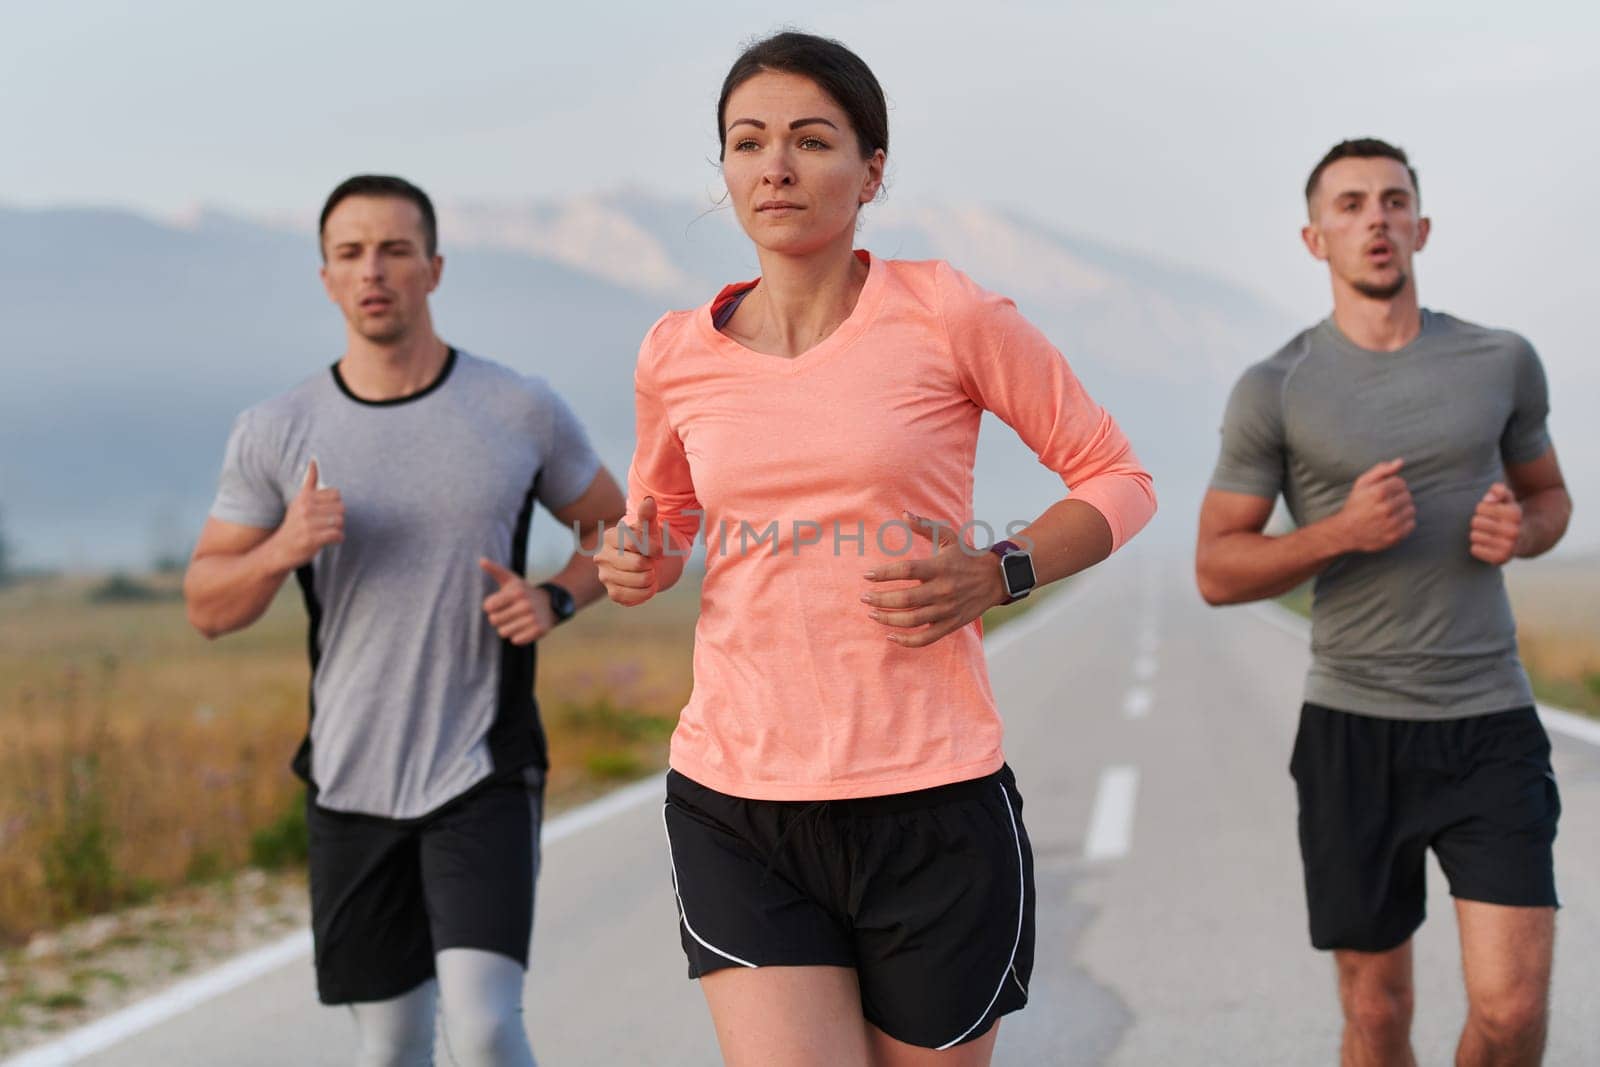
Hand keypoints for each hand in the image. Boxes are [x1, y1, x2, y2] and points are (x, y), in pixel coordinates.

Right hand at [271, 458, 342, 570]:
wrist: (278, 550)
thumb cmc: (294, 525)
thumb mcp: (298, 501)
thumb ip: (310, 483)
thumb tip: (313, 460)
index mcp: (304, 497)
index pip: (336, 494)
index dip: (335, 504)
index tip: (325, 512)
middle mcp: (306, 507)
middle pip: (341, 508)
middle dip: (338, 517)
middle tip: (326, 525)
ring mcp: (308, 523)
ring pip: (340, 521)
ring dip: (337, 529)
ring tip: (326, 533)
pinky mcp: (312, 538)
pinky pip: (338, 535)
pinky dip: (337, 539)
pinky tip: (329, 541)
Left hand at [478, 559, 555, 644]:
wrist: (549, 604)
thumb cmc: (523, 592)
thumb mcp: (511, 580)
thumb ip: (495, 570)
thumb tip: (481, 560)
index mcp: (517, 592)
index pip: (488, 607)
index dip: (491, 607)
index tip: (500, 603)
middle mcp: (526, 605)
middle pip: (494, 621)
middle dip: (498, 618)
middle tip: (509, 613)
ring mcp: (533, 618)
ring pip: (503, 632)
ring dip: (507, 628)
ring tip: (517, 620)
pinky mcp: (539, 630)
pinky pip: (515, 641)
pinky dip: (518, 636)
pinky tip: (524, 628)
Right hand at [597, 496, 662, 606]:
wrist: (645, 562)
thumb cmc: (646, 542)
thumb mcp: (649, 528)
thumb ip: (648, 515)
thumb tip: (649, 501)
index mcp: (609, 537)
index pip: (636, 543)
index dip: (654, 547)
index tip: (658, 549)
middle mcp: (602, 557)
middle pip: (639, 564)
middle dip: (652, 563)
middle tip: (650, 562)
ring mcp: (605, 576)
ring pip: (640, 580)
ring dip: (652, 577)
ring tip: (649, 572)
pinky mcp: (612, 593)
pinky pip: (636, 596)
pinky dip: (647, 591)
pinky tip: (646, 584)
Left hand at [860, 512, 1006, 648]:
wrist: (996, 578)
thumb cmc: (966, 555)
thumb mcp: (948, 536)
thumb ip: (924, 527)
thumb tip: (903, 513)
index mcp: (939, 567)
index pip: (906, 570)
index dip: (884, 573)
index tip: (867, 575)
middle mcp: (943, 590)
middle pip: (905, 599)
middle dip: (880, 600)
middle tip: (864, 598)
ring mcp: (947, 610)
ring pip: (912, 620)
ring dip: (888, 619)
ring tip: (872, 614)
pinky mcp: (951, 624)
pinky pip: (926, 638)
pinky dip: (907, 641)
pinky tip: (891, 636)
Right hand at [1336, 458, 1414, 552]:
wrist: (1345, 532)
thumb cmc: (1355, 505)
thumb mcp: (1362, 484)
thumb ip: (1381, 470)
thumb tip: (1400, 462)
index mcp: (1377, 492)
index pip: (1400, 482)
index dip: (1392, 486)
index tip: (1384, 492)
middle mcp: (1385, 508)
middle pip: (1407, 495)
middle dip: (1398, 497)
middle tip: (1386, 503)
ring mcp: (1391, 524)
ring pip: (1411, 509)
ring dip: (1403, 509)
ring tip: (1390, 512)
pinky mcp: (1395, 536)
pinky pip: (1412, 524)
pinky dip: (1405, 522)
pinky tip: (1393, 522)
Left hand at [1469, 482, 1521, 565]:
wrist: (1527, 538)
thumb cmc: (1509, 515)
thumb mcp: (1508, 498)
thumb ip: (1498, 490)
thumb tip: (1488, 499)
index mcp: (1514, 514)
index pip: (1481, 507)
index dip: (1482, 508)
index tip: (1491, 512)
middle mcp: (1513, 531)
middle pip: (1475, 522)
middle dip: (1479, 521)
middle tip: (1488, 525)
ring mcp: (1508, 547)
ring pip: (1474, 536)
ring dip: (1477, 534)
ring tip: (1488, 534)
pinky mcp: (1500, 559)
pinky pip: (1474, 550)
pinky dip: (1476, 547)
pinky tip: (1487, 545)